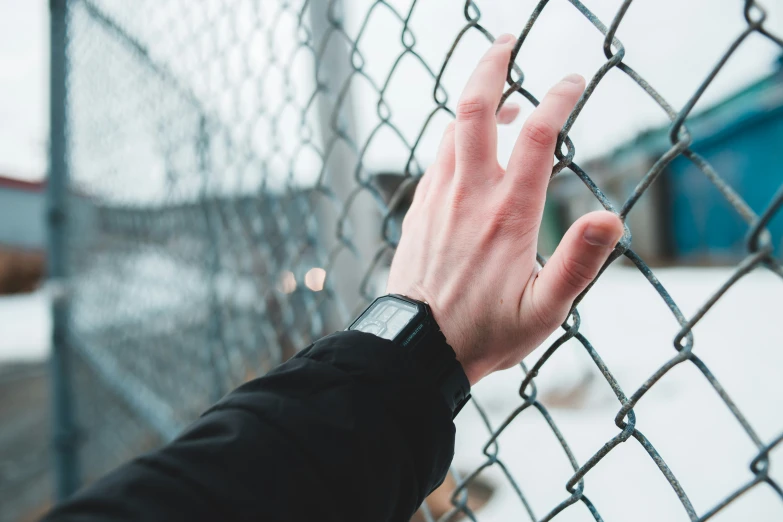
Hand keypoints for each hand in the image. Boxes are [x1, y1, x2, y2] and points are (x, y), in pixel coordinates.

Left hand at [386, 34, 623, 384]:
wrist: (416, 347)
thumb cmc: (486, 332)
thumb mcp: (545, 310)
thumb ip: (579, 263)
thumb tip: (612, 217)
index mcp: (508, 214)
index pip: (537, 135)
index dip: (559, 99)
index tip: (575, 80)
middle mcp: (469, 195)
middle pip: (474, 109)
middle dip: (491, 65)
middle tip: (507, 40)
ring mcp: (439, 198)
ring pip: (451, 129)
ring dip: (475, 101)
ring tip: (501, 96)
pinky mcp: (420, 209)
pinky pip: (438, 157)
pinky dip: (456, 136)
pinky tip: (471, 146)